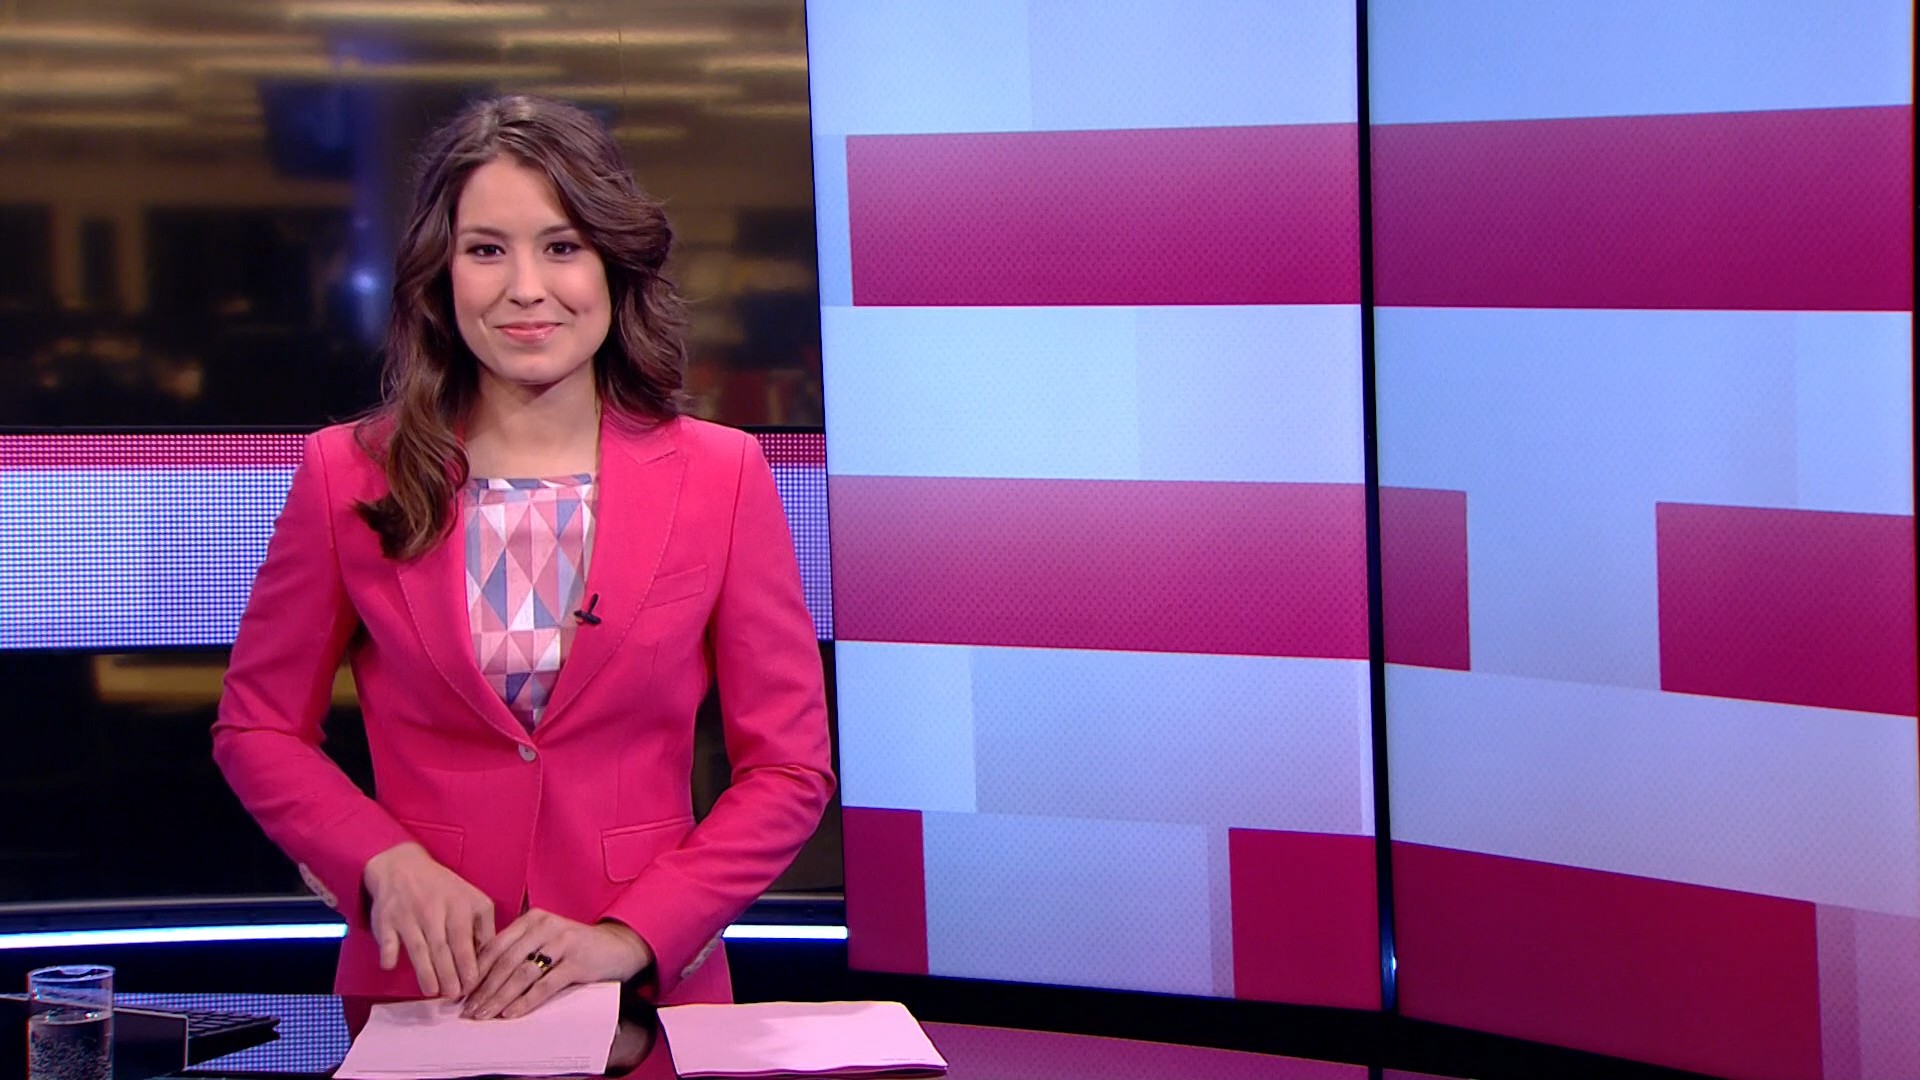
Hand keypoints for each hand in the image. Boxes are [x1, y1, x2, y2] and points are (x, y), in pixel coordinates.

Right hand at [362, 842, 495, 999]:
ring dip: (424, 971)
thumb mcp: (472, 900)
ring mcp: (408, 914)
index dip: (468, 965)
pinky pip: (386, 938)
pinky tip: (390, 966)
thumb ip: (483, 927)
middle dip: (448, 974)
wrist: (403, 866)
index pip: (465, 940)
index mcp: (459, 906)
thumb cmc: (444, 890)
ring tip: (432, 991)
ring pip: (417, 947)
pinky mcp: (386, 918)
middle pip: (441, 948)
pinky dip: (388, 952)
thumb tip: (489, 959)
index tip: (472, 986)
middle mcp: (434, 910)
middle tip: (453, 996)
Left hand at [463, 909, 653, 1019]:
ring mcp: (562, 942)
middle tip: (468, 1010)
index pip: (495, 945)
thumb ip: (519, 951)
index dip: (476, 971)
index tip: (461, 993)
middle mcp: (545, 926)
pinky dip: (526, 1001)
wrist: (618, 946)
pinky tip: (512, 1013)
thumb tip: (481, 981)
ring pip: (522, 973)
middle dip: (483, 989)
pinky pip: (546, 985)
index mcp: (532, 918)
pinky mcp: (577, 961)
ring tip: (485, 1015)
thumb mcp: (545, 940)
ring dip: (500, 997)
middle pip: (505, 961)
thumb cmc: (575, 947)